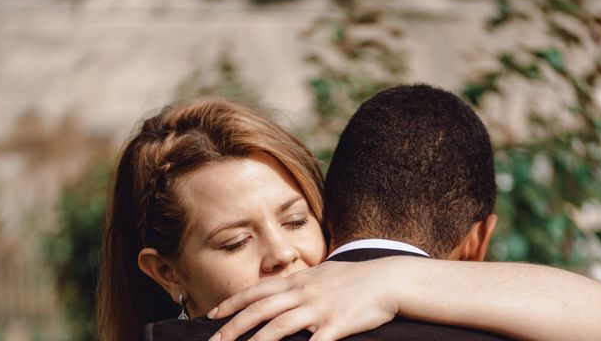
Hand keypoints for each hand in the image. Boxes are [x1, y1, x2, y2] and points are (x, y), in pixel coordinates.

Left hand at [207, 259, 400, 340]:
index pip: (258, 291)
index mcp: (299, 280)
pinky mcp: (336, 325)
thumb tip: (283, 288)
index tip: (213, 315)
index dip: (234, 303)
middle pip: (261, 309)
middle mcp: (303, 292)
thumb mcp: (323, 273)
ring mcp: (318, 308)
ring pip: (279, 327)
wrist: (387, 280)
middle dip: (233, 326)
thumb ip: (300, 281)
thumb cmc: (354, 279)